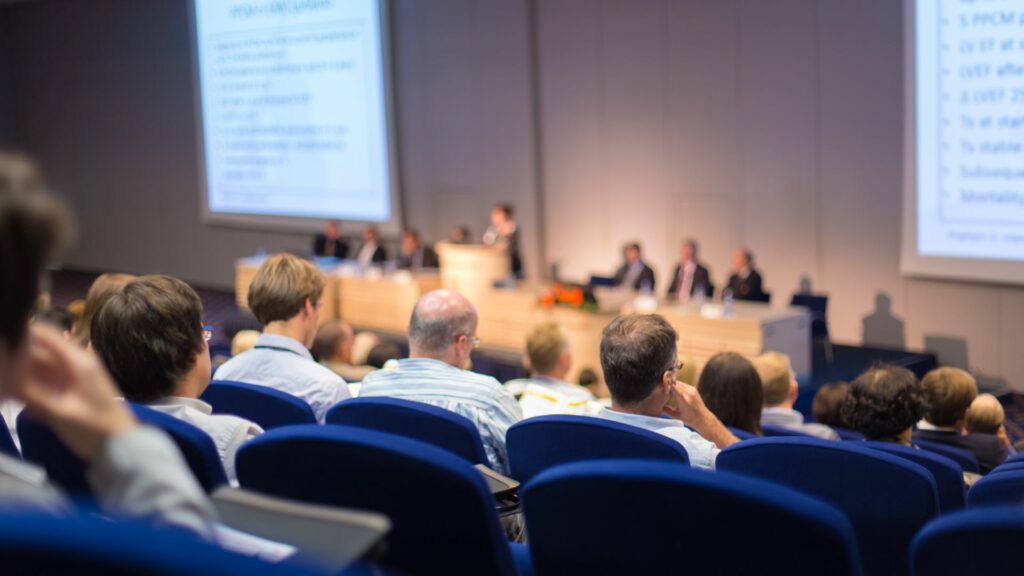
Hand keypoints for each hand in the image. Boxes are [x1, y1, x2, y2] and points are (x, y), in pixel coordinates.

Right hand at [15, 325, 135, 461]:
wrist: (121, 448)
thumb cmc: (95, 430)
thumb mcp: (59, 413)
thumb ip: (29, 393)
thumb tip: (5, 378)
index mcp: (77, 362)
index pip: (45, 334)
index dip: (20, 333)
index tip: (2, 344)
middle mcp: (74, 365)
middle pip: (37, 353)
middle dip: (15, 362)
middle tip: (1, 375)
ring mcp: (70, 379)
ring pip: (37, 371)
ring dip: (20, 380)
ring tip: (6, 391)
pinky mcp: (67, 393)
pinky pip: (42, 386)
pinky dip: (29, 393)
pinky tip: (23, 409)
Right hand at [663, 381, 710, 425]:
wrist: (702, 418)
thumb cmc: (690, 418)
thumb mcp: (676, 415)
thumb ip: (666, 410)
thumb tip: (659, 406)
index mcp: (683, 399)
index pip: (673, 386)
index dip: (666, 385)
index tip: (660, 387)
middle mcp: (688, 392)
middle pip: (675, 383)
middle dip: (668, 385)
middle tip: (663, 389)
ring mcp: (692, 389)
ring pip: (679, 382)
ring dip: (673, 385)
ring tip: (668, 390)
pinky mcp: (694, 389)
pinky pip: (683, 384)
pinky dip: (678, 386)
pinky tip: (676, 391)